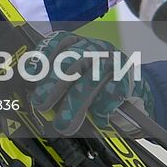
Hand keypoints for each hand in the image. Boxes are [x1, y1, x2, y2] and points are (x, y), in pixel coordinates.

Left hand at [27, 30, 153, 135]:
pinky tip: (98, 117)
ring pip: (89, 81)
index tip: (29, 74)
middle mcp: (93, 48)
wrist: (137, 91)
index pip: (57, 41)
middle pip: (69, 63)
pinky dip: (102, 108)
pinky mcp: (127, 78)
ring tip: (63, 125)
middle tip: (40, 104)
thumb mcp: (75, 78)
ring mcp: (111, 61)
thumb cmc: (98, 85)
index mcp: (77, 43)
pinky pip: (111, 93)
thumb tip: (35, 98)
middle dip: (52, 85)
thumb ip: (57, 83)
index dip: (42, 56)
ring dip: (74, 105)